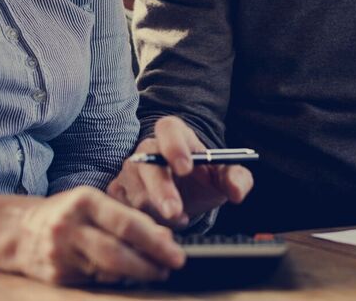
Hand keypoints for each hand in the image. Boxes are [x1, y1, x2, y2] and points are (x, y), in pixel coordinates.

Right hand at [4, 186, 184, 284]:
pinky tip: (128, 276)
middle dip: (149, 264)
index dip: (155, 242)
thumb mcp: (96, 204)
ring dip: (136, 274)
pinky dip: (116, 279)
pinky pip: (94, 280)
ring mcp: (60, 253)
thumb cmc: (68, 212)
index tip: (176, 253)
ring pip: (107, 270)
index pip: (127, 224)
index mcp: (85, 202)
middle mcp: (70, 227)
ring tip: (155, 272)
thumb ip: (129, 217)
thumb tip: (166, 237)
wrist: (18, 230)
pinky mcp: (56, 276)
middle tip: (170, 267)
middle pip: (117, 252)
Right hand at [107, 116, 252, 227]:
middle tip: (175, 211)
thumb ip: (237, 179)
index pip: (169, 129)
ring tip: (179, 218)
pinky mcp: (117, 192)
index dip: (175, 146)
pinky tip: (161, 226)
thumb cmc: (204, 179)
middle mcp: (147, 149)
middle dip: (161, 190)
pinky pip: (124, 209)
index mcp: (175, 134)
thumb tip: (236, 191)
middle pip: (146, 164)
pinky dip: (143, 222)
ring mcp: (128, 171)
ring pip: (135, 193)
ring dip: (156, 212)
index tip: (187, 167)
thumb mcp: (225, 177)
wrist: (187, 195)